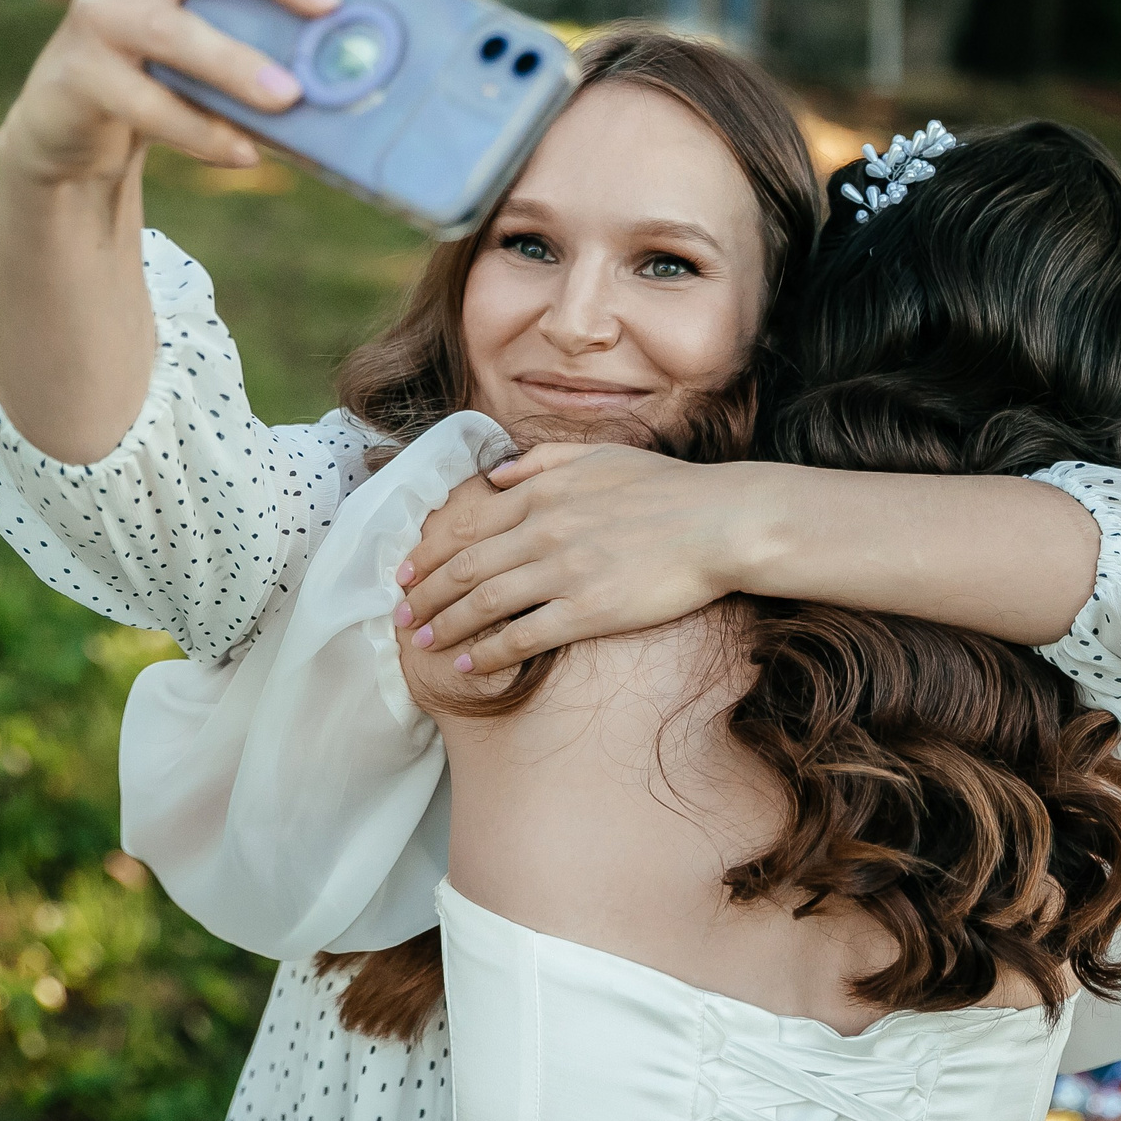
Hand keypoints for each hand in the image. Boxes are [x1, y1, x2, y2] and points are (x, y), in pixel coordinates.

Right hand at [0, 0, 365, 183]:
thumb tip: (357, 73)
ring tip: (289, 97)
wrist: (69, 125)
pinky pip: (147, 104)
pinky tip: (244, 153)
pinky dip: (200, 131)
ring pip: (172, 32)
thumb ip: (263, 35)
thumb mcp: (212, 38)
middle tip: (329, 4)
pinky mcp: (78, 73)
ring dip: (236, 65)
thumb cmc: (166, 77)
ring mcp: (99, 12)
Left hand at [397, 445, 766, 674]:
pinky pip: (524, 635)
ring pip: (485, 604)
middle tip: (402, 618)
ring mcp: (564, 571)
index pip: (469, 528)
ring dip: (447, 626)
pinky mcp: (588, 610)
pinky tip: (470, 665)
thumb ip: (544, 461)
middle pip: (466, 569)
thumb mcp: (601, 455)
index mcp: (543, 491)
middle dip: (425, 597)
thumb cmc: (668, 488)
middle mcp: (543, 530)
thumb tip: (499, 475)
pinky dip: (490, 652)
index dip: (431, 556)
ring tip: (423, 644)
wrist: (719, 522)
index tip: (407, 576)